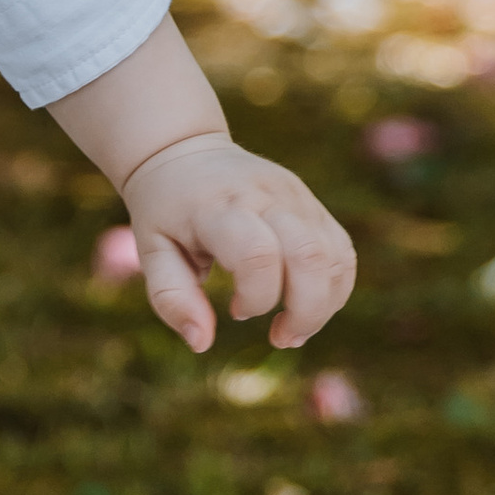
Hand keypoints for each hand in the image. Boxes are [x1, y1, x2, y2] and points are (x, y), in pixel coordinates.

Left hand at [122, 133, 355, 353]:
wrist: (184, 150)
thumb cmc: (164, 210)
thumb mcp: (152, 251)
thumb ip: (172, 299)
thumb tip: (202, 344)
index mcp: (219, 207)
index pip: (258, 255)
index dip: (256, 297)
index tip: (236, 311)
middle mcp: (265, 196)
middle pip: (310, 256)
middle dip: (306, 312)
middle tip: (282, 337)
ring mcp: (295, 196)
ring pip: (334, 256)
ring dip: (324, 305)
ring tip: (294, 328)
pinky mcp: (312, 203)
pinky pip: (342, 250)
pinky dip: (334, 287)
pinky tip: (308, 305)